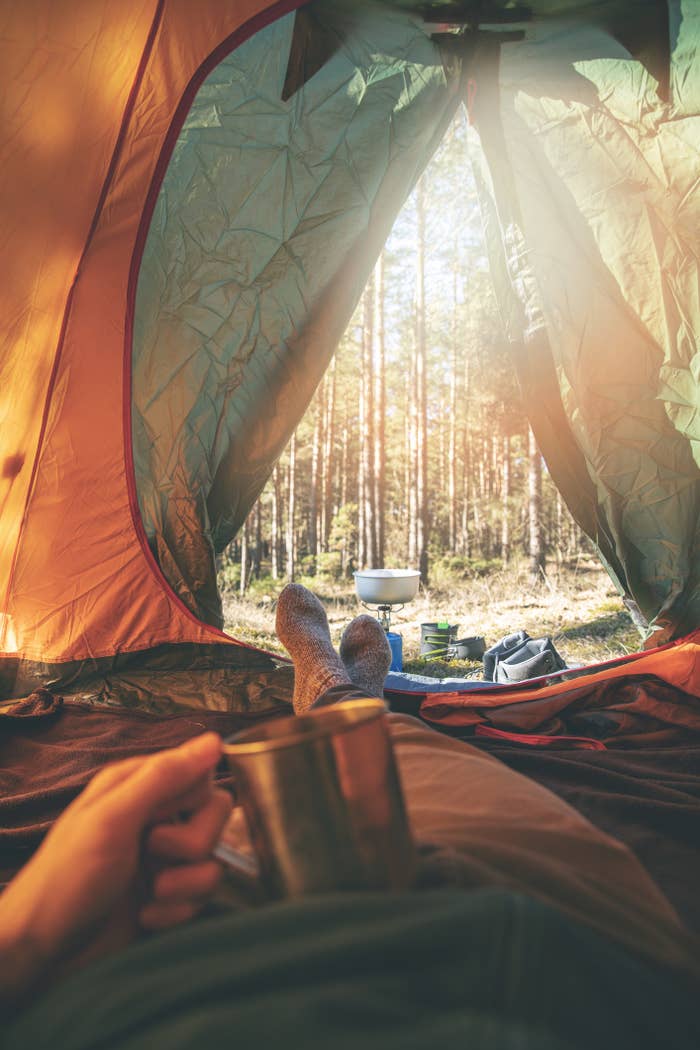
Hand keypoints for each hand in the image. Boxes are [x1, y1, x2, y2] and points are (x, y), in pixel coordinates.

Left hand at [0, 733, 231, 1003]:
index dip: (192, 797)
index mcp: (138, 787)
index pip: (200, 772)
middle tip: (152, 852)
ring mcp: (163, 858)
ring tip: (150, 893)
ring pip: (213, 857)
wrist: (46, 953)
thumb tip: (214, 740)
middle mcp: (155, 817)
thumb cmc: (66, 879)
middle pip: (215, 813)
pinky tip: (146, 915)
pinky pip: (202, 895)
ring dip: (185, 883)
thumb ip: (164, 776)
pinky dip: (177, 910)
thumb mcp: (113, 819)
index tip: (161, 816)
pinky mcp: (169, 895)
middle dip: (193, 842)